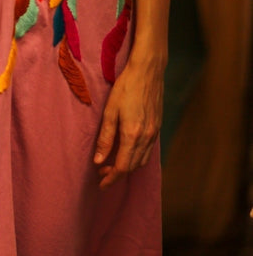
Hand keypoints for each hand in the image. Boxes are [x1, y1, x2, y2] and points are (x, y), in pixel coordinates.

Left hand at [93, 53, 164, 189]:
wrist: (148, 71)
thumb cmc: (126, 87)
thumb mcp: (110, 111)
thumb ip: (105, 137)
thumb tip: (98, 161)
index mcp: (133, 134)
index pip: (122, 166)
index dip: (111, 179)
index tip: (101, 185)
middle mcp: (147, 137)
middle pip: (133, 166)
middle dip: (117, 174)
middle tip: (102, 173)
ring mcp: (154, 132)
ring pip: (142, 160)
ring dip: (128, 166)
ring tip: (112, 164)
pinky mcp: (158, 126)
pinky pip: (148, 150)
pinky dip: (137, 157)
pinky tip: (127, 151)